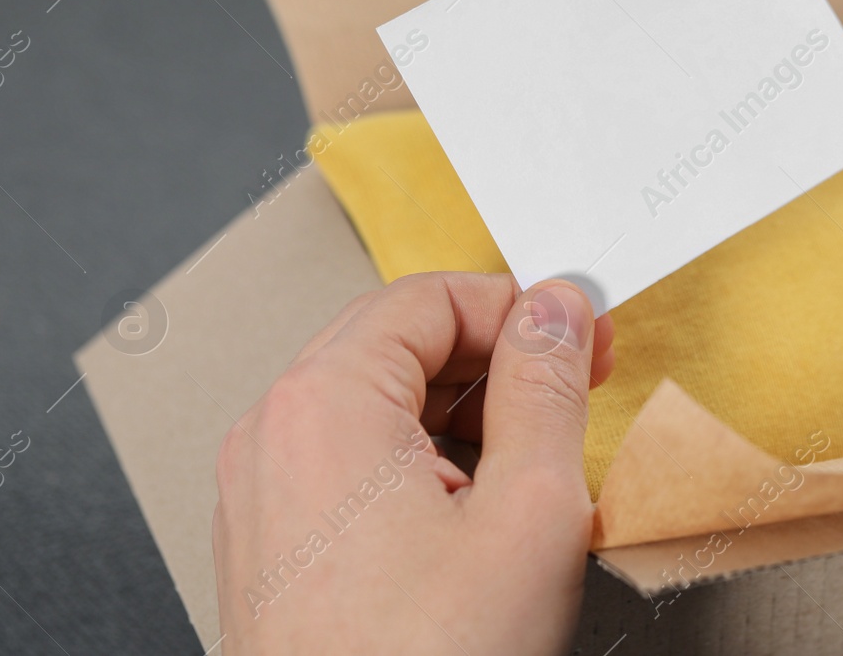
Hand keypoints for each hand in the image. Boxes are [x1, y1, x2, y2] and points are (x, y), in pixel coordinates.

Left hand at [213, 272, 614, 654]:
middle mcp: (274, 435)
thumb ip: (545, 388)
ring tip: (533, 464)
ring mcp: (262, 493)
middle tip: (573, 386)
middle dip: (495, 357)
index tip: (580, 341)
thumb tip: (554, 310)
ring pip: (376, 402)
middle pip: (397, 341)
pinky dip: (421, 462)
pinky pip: (350, 460)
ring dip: (463, 412)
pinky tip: (476, 513)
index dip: (521, 309)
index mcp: (324, 404)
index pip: (430, 297)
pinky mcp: (271, 545)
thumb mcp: (529, 511)